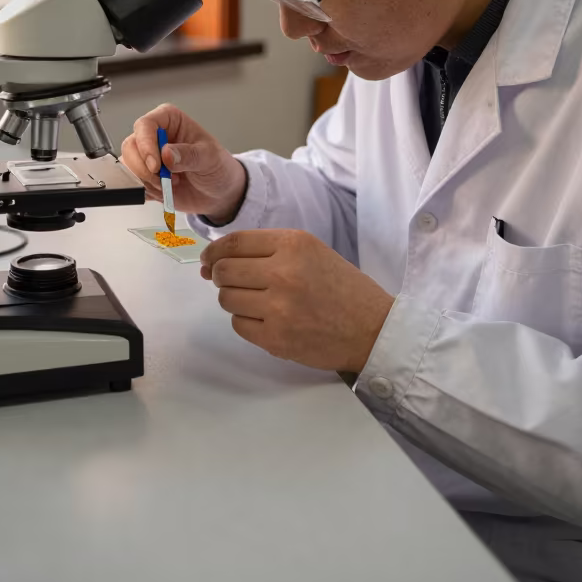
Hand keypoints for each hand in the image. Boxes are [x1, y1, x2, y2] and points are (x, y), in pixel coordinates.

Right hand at [120, 103, 247, 222]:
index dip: (146, 144)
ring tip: (170, 185)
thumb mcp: (210, 157)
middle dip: (144, 168)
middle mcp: (155, 137)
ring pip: (128, 166)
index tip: (156, 165)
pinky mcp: (145, 177)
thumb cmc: (217, 167)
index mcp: (170, 121)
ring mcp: (148, 158)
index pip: (145, 125)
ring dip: (146, 181)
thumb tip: (166, 153)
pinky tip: (164, 192)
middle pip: (131, 146)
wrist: (219, 193)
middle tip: (164, 179)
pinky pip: (132, 184)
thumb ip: (189, 155)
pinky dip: (146, 192)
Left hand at [200, 229, 393, 372]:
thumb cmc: (342, 287)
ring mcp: (279, 308)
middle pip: (225, 270)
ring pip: (227, 298)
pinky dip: (246, 321)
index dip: (213, 251)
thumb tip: (215, 261)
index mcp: (294, 244)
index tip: (208, 259)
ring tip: (258, 301)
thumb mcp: (311, 251)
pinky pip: (239, 325)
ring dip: (234, 299)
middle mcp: (283, 272)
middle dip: (221, 276)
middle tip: (234, 281)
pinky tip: (267, 319)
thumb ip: (267, 250)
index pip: (234, 243)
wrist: (372, 329)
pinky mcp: (276, 339)